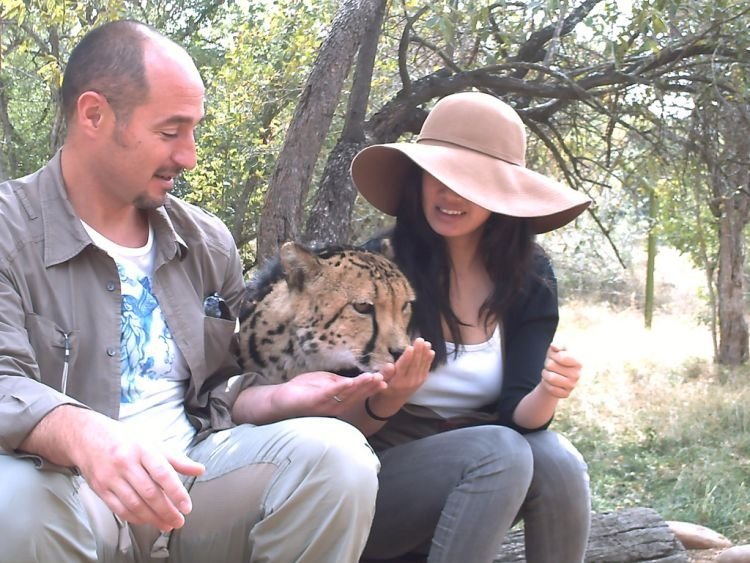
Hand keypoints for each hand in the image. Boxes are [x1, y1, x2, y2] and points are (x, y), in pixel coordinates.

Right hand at [70, 411, 204, 531]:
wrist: (88, 437)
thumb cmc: (125, 440)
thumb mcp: (153, 443)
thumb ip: (176, 459)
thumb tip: (199, 470)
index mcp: (142, 449)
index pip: (162, 473)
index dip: (176, 492)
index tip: (186, 506)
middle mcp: (126, 463)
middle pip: (149, 492)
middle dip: (166, 510)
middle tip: (179, 521)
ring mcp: (111, 477)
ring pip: (134, 504)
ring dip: (152, 518)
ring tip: (166, 525)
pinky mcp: (100, 489)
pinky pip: (119, 509)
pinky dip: (135, 518)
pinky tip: (147, 521)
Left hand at [277, 371, 387, 415]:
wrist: (279, 400)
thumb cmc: (303, 391)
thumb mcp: (325, 383)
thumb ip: (340, 382)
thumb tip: (356, 380)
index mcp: (339, 401)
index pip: (359, 393)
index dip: (372, 386)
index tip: (387, 378)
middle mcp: (336, 406)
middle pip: (357, 395)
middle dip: (371, 387)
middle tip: (385, 378)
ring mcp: (326, 405)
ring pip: (348, 396)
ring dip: (361, 387)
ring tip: (373, 378)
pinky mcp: (315, 401)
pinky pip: (331, 394)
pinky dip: (342, 388)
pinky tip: (351, 381)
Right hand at [361, 338, 433, 422]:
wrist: (393, 400)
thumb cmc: (384, 386)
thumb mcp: (381, 381)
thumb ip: (385, 374)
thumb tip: (389, 365)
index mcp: (397, 382)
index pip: (403, 368)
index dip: (407, 358)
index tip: (410, 347)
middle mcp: (408, 382)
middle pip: (414, 365)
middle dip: (418, 352)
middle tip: (420, 340)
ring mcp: (416, 382)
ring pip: (421, 366)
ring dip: (425, 354)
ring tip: (427, 343)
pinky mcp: (421, 381)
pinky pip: (426, 369)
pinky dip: (429, 360)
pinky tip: (431, 352)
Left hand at [539, 343, 581, 398]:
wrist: (555, 375)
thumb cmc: (556, 360)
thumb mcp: (556, 350)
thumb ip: (557, 345)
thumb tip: (554, 346)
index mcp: (578, 362)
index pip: (560, 357)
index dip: (553, 355)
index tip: (555, 356)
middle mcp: (577, 374)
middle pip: (551, 365)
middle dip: (547, 364)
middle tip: (551, 365)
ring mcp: (572, 385)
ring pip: (550, 378)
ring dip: (545, 374)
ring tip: (549, 373)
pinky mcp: (566, 394)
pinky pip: (550, 388)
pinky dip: (546, 384)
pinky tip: (551, 382)